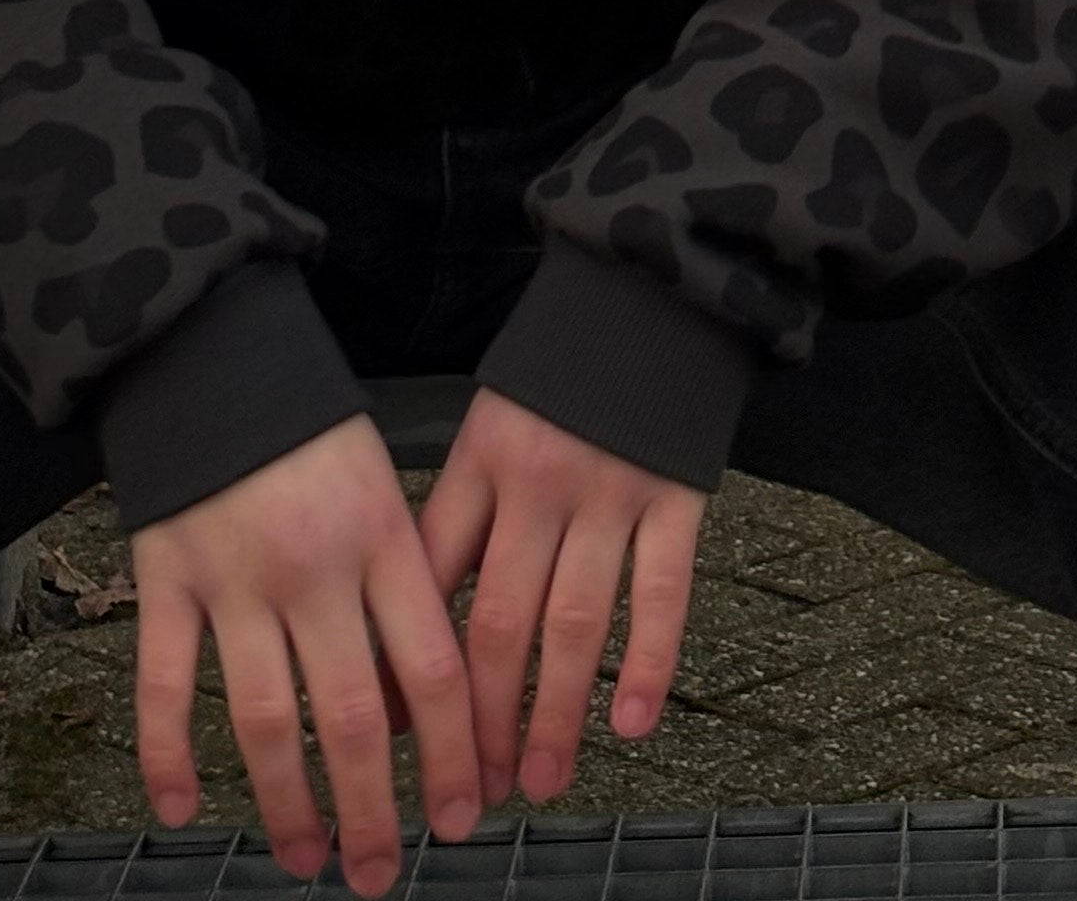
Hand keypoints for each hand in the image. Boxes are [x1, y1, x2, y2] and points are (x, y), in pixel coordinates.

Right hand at [133, 415, 480, 892]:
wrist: (218, 351)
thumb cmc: (311, 428)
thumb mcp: (383, 486)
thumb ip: (402, 583)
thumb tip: (418, 702)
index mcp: (383, 537)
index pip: (433, 669)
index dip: (452, 754)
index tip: (462, 817)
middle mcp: (314, 566)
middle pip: (350, 715)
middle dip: (372, 810)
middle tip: (382, 873)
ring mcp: (234, 578)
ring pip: (262, 720)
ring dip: (286, 804)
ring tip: (305, 860)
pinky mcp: (165, 579)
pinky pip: (165, 685)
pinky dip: (168, 756)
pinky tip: (184, 810)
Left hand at [419, 383, 708, 806]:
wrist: (653, 284)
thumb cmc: (564, 369)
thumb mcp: (491, 424)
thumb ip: (461, 513)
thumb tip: (414, 624)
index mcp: (482, 462)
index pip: (433, 584)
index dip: (414, 667)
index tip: (401, 741)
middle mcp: (539, 484)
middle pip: (497, 623)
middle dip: (480, 721)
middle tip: (472, 793)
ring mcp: (612, 490)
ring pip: (573, 624)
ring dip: (554, 713)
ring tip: (541, 780)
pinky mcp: (676, 494)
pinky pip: (661, 592)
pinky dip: (648, 662)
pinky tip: (632, 721)